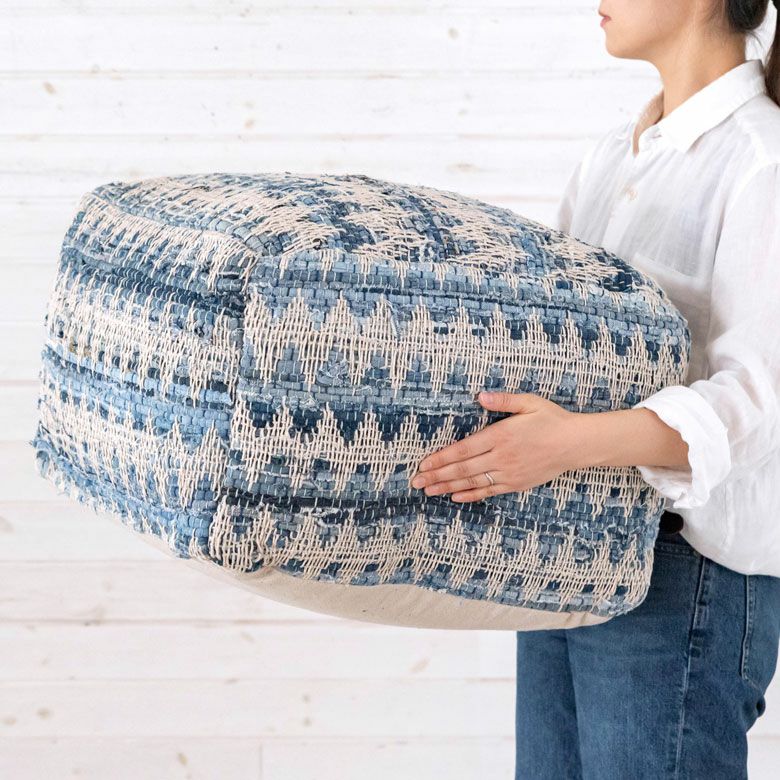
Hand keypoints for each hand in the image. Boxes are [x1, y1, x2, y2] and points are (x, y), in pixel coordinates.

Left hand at [408, 391, 581, 502]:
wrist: (576, 444)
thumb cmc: (551, 419)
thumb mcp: (529, 402)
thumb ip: (503, 400)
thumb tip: (480, 396)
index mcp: (500, 436)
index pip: (463, 450)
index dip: (441, 458)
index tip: (423, 463)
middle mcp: (501, 457)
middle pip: (462, 470)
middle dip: (437, 476)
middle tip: (416, 481)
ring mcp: (508, 473)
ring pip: (472, 483)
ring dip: (448, 487)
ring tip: (429, 491)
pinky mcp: (516, 484)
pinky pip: (488, 492)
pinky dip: (471, 495)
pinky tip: (455, 497)